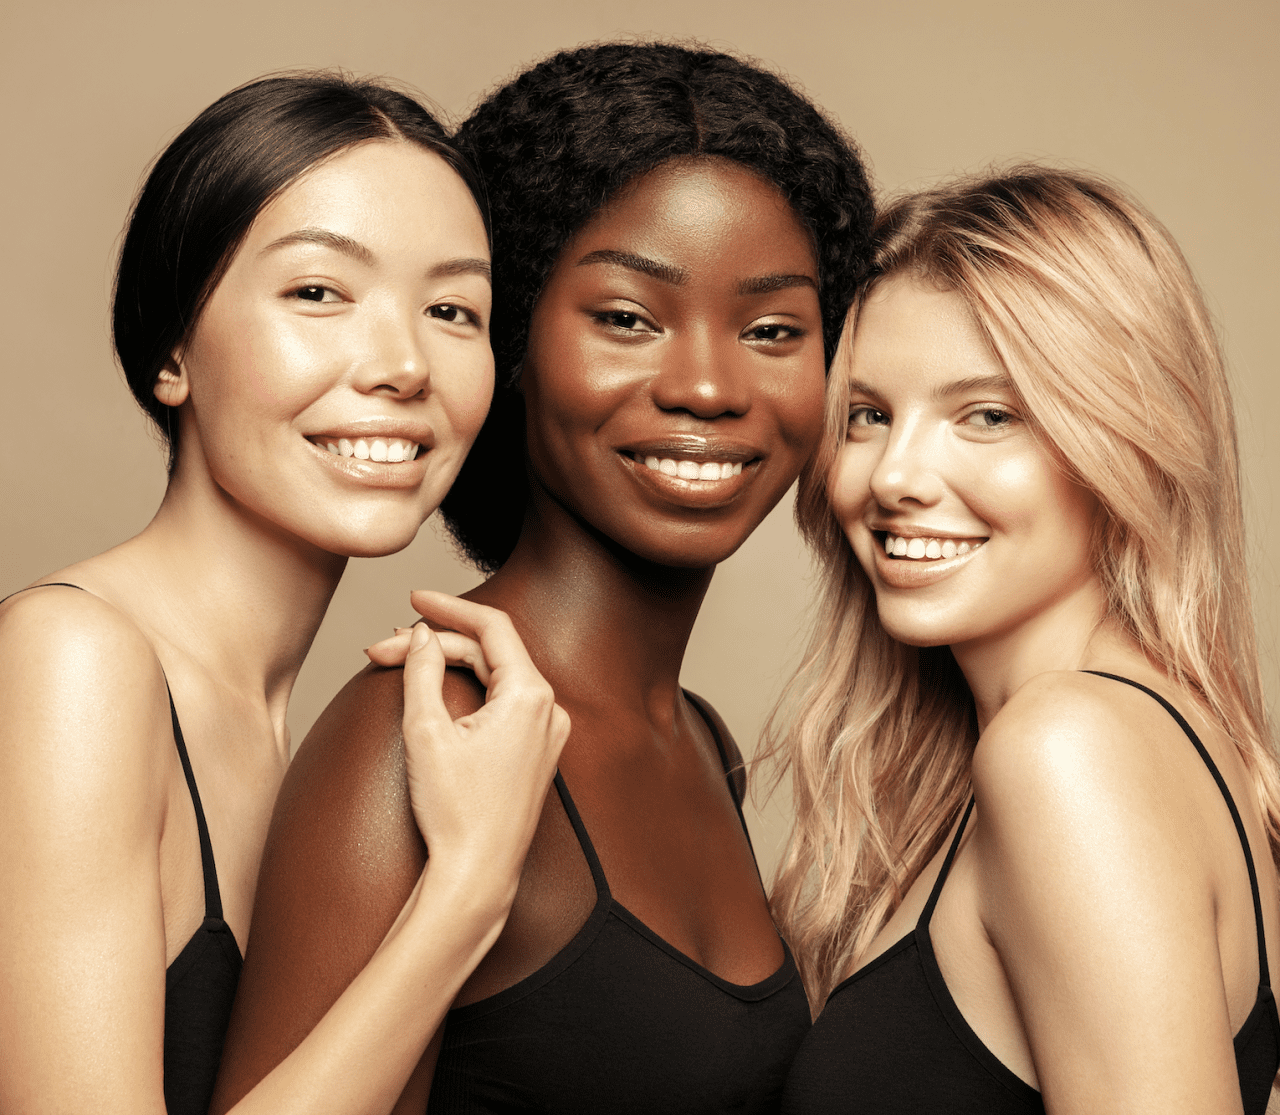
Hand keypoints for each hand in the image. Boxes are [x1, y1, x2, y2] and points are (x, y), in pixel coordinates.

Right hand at [367, 591, 569, 891]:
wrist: (477, 877)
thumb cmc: (455, 813)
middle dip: (435, 644)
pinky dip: (468, 690)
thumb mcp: (426, 732)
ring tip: (399, 664)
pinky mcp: (537, 752)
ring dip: (449, 666)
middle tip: (383, 649)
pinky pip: (504, 702)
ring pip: (496, 677)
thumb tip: (422, 635)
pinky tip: (433, 689)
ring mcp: (548, 733)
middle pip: (489, 653)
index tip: (412, 599)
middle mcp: (550, 710)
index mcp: (532, 697)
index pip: (492, 627)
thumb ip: (422, 671)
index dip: (449, 607)